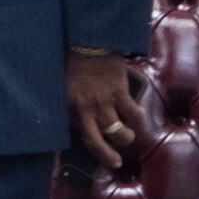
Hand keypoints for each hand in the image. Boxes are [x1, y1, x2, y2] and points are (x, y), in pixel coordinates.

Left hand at [67, 52, 143, 170]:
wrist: (87, 37)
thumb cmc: (70, 55)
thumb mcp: (60, 78)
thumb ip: (65, 95)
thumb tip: (69, 107)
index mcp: (66, 105)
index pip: (73, 132)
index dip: (81, 144)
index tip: (86, 151)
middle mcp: (84, 108)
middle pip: (97, 142)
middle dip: (107, 156)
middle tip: (115, 161)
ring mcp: (103, 102)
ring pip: (119, 132)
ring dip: (126, 137)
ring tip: (128, 135)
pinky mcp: (119, 92)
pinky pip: (132, 112)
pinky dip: (137, 115)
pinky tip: (139, 113)